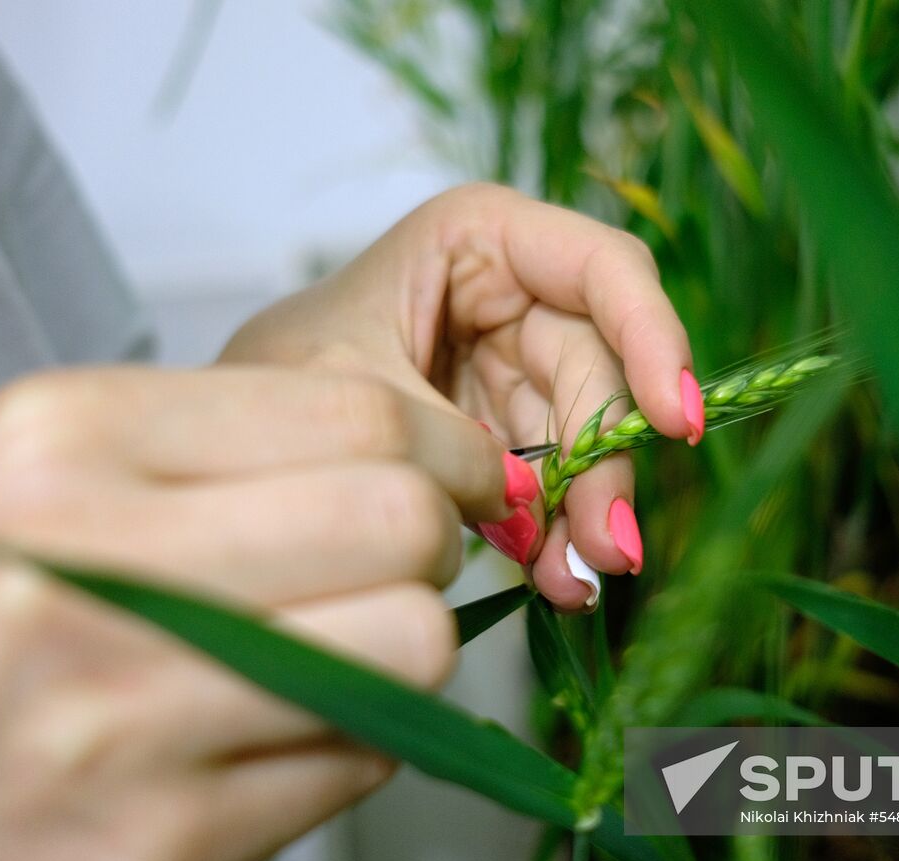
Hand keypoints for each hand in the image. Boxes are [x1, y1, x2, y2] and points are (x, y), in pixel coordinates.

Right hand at [0, 366, 515, 860]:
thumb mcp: (60, 470)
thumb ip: (238, 443)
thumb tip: (433, 458)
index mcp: (68, 442)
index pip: (359, 414)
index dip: (447, 446)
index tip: (460, 472)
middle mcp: (93, 570)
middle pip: (401, 524)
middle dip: (436, 541)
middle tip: (400, 559)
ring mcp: (128, 720)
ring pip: (412, 650)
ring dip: (409, 644)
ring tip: (341, 643)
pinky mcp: (161, 842)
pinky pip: (362, 763)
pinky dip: (351, 738)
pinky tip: (273, 726)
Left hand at [222, 183, 702, 611]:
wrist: (228, 447)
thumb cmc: (274, 379)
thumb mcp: (347, 389)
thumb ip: (443, 438)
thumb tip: (531, 508)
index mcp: (479, 241)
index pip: (601, 268)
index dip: (651, 336)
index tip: (670, 421)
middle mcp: (515, 299)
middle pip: (603, 368)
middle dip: (610, 460)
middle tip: (609, 548)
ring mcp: (517, 372)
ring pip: (590, 436)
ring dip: (589, 513)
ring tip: (575, 582)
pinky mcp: (512, 439)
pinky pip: (557, 483)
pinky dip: (558, 535)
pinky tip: (555, 581)